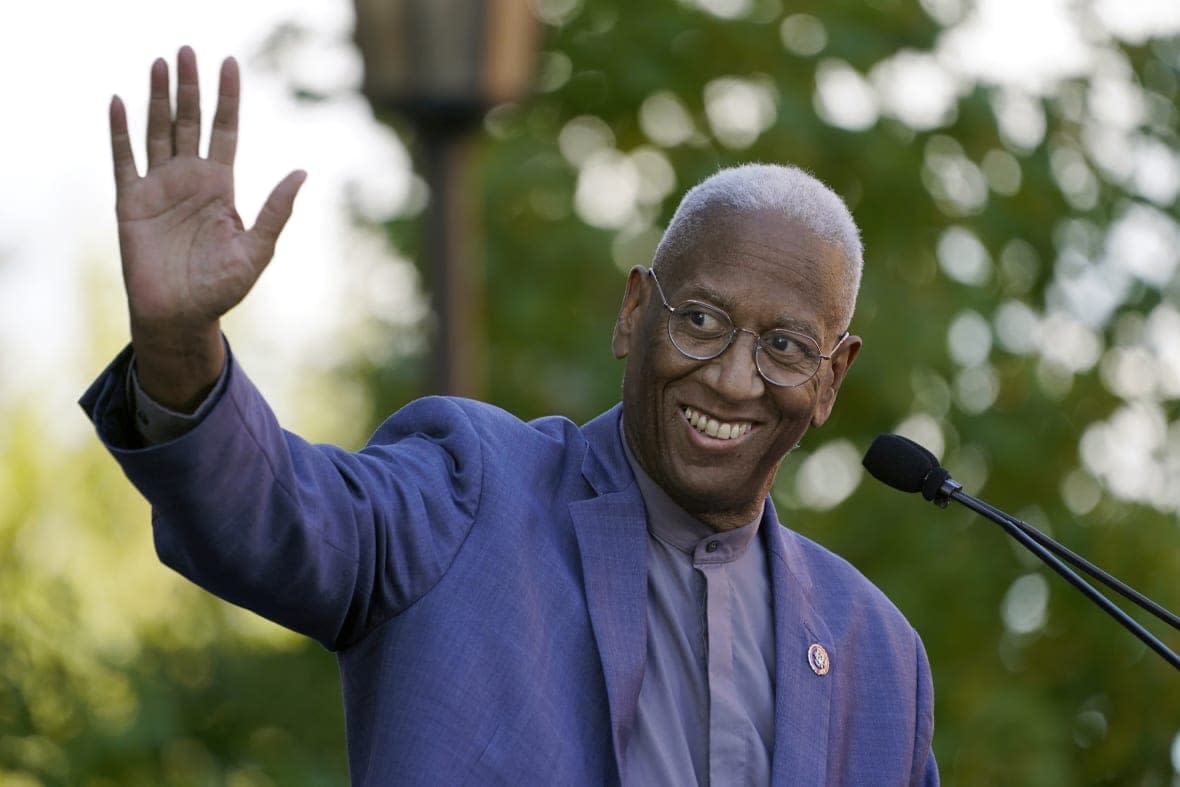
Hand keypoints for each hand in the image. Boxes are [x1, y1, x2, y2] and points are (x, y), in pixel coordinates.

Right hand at [109, 46, 304, 409]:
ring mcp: (159, 188)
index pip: (225, 130)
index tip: (230, 63)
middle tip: (186, 49)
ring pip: (157, 131)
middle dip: (189, 86)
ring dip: (156, 97)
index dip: (227, 98)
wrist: (181, 316)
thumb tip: (303, 173)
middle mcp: (189, 179)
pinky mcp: (131, 202)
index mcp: (220, 186)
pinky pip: (124, 159)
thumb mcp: (257, 250)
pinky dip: (120, 131)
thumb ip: (276, 211)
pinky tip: (120, 102)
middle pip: (189, 121)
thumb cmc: (221, 288)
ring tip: (159, 63)